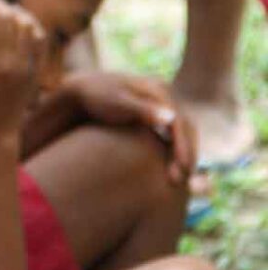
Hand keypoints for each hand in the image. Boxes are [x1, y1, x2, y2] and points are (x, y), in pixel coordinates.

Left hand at [62, 73, 195, 183]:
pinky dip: (175, 149)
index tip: (182, 168)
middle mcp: (164, 94)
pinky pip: (172, 133)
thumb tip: (171, 118)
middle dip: (187, 153)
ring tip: (179, 178)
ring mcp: (161, 103)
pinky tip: (171, 166)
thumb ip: (143, 110)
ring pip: (181, 131)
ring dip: (184, 153)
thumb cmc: (96, 97)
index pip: (180, 122)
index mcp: (159, 90)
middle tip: (183, 179)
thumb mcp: (118, 103)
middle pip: (186, 127)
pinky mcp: (155, 112)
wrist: (81, 90)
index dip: (183, 146)